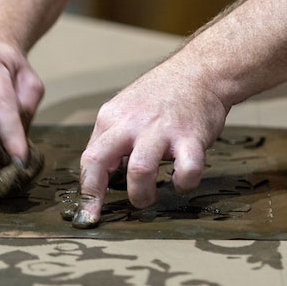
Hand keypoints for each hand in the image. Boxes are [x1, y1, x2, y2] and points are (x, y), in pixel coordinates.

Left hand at [73, 61, 230, 227]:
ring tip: (149, 196)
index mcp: (112, 117)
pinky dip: (184, 184)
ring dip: (142, 194)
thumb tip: (101, 173)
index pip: (89, 157)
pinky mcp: (191, 137)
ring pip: (139, 171)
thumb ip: (113, 138)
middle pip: (99, 161)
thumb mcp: (126, 108)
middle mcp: (132, 123)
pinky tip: (183, 181)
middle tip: (102, 214)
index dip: (86, 190)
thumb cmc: (163, 94)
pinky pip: (187, 171)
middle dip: (96, 195)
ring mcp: (161, 130)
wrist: (200, 70)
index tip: (87, 213)